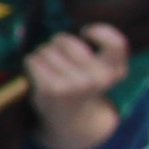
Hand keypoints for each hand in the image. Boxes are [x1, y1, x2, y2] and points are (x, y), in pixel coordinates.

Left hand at [23, 25, 129, 148]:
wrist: (71, 119)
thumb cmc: (84, 84)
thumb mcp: (106, 71)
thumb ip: (106, 50)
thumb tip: (83, 29)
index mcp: (112, 71)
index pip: (116, 43)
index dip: (100, 31)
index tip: (85, 32)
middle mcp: (96, 78)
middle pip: (67, 41)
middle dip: (57, 43)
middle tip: (59, 55)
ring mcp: (73, 84)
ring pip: (46, 50)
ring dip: (43, 54)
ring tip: (50, 67)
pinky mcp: (51, 89)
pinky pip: (33, 60)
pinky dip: (32, 62)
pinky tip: (38, 73)